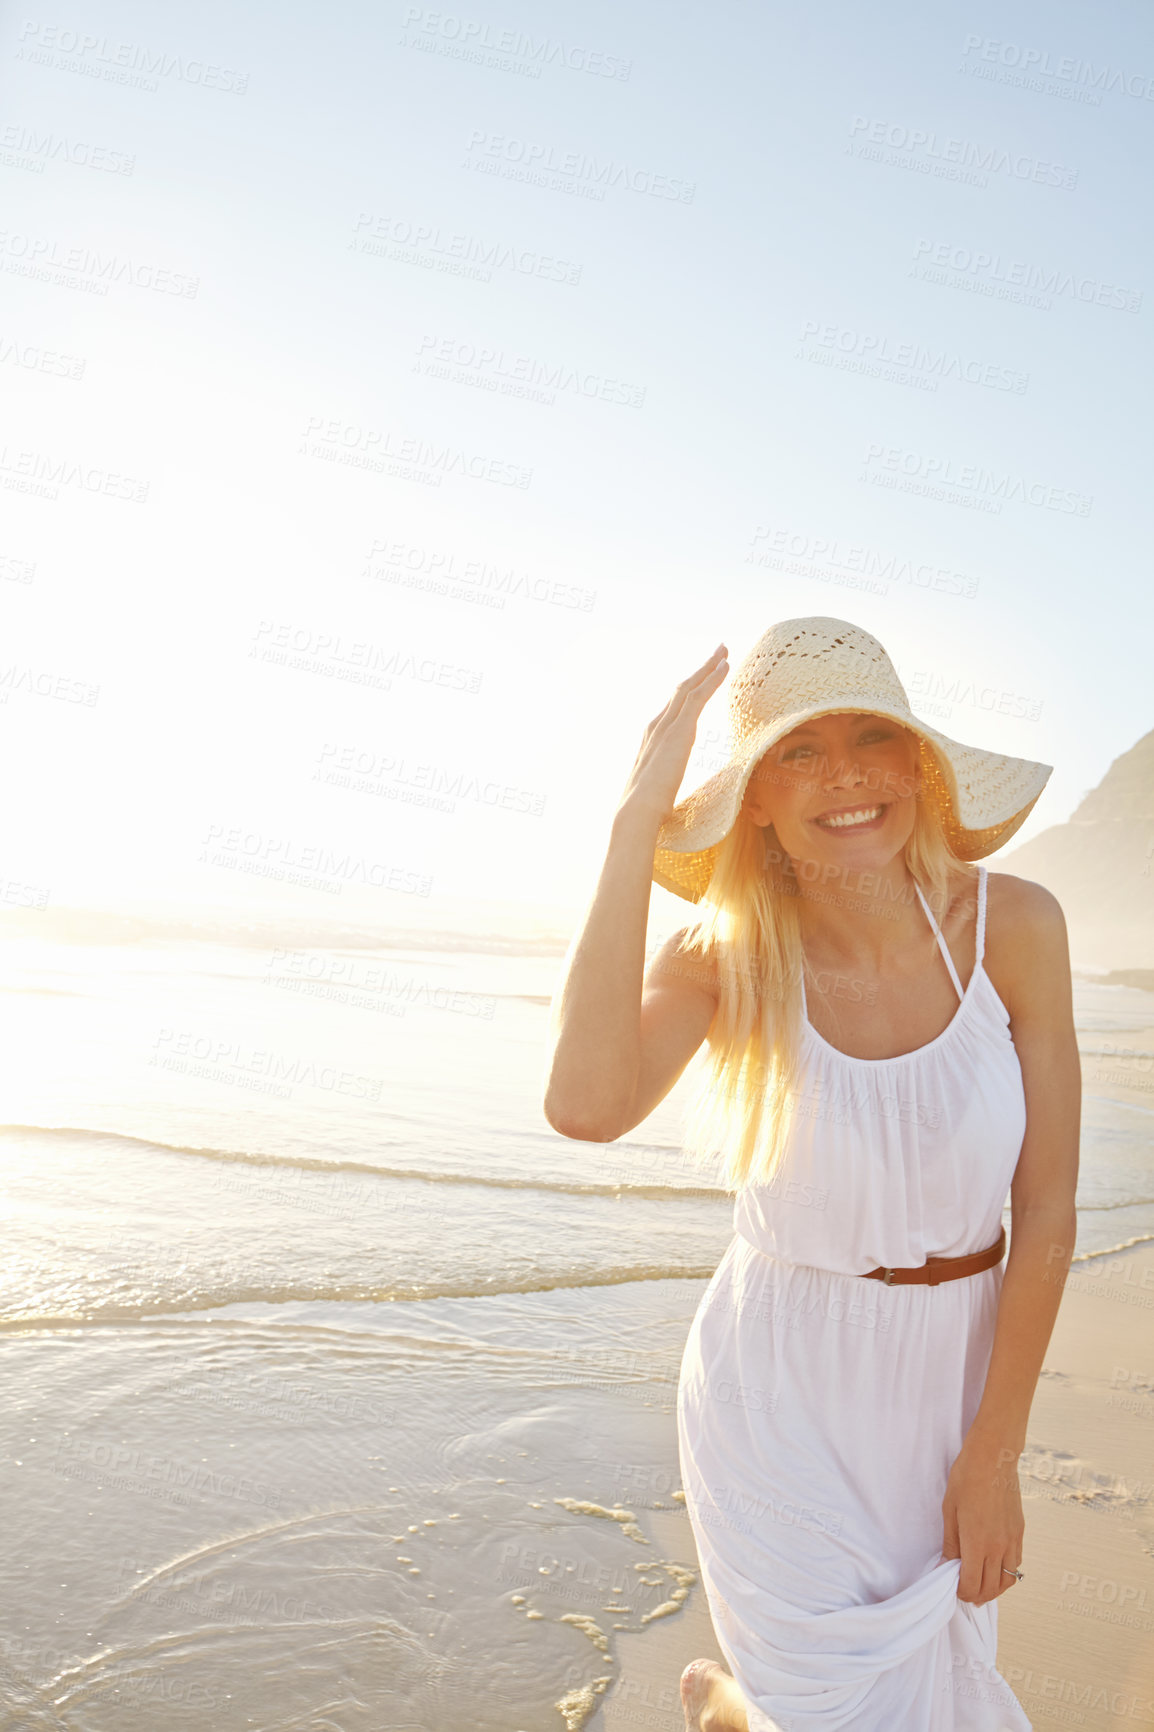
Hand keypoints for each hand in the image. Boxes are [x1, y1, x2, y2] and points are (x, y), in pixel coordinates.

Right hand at [616, 644, 728, 827]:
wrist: (636, 814)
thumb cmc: (646, 812)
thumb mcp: (658, 792)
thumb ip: (664, 785)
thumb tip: (667, 800)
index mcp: (652, 740)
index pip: (674, 708)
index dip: (690, 690)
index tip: (704, 678)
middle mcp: (657, 727)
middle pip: (681, 690)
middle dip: (700, 670)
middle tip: (718, 653)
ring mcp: (667, 727)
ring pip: (690, 688)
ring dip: (708, 667)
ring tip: (724, 652)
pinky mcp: (679, 731)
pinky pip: (698, 697)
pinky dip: (712, 679)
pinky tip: (725, 667)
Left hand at [940, 1441, 1023, 1604]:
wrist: (994, 1459)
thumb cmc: (966, 1480)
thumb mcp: (950, 1510)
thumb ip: (950, 1543)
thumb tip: (946, 1567)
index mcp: (978, 1543)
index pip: (973, 1584)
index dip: (963, 1593)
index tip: (954, 1590)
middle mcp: (999, 1547)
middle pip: (991, 1588)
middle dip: (977, 1596)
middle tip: (966, 1594)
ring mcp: (1012, 1540)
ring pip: (1008, 1580)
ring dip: (994, 1590)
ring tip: (982, 1589)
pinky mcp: (1020, 1532)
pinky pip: (1017, 1564)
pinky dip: (1007, 1574)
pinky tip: (996, 1570)